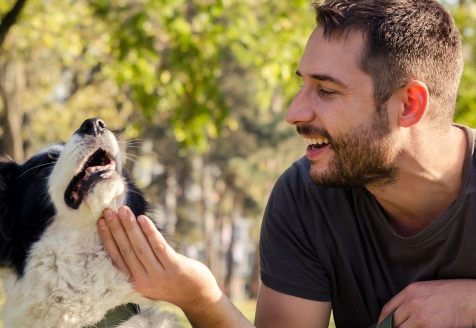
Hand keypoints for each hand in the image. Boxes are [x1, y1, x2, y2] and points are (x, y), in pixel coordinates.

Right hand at [98, 206, 220, 308]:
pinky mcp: (175, 268)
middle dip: (116, 229)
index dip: (107, 238)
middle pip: (126, 250)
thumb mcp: (151, 275)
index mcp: (134, 282)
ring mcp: (160, 275)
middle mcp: (144, 281)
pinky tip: (143, 219)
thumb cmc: (172, 280)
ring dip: (130, 227)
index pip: (116, 257)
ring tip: (123, 210)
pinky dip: (150, 232)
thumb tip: (126, 233)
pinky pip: (159, 247)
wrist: (198, 296)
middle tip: (108, 210)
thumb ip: (139, 261)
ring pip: (141, 247)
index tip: (100, 222)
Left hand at [378, 280, 475, 326]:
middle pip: (392, 321)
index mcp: (410, 291)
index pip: (388, 308)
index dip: (382, 320)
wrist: (471, 299)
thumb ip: (411, 299)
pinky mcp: (428, 327)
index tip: (381, 326)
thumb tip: (401, 313)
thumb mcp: (427, 289)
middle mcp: (411, 302)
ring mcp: (419, 316)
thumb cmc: (453, 294)